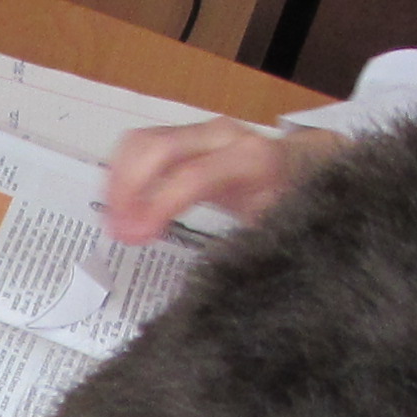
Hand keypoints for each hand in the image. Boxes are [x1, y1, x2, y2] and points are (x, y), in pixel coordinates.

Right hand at [103, 118, 339, 242]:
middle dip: (127, 189)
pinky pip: (141, 146)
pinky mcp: (183, 136)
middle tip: (115, 233)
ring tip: (113, 224)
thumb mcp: (275, 230)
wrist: (303, 169)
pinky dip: (122, 174)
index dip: (158, 205)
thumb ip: (245, 247)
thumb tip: (207, 285)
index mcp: (252, 160)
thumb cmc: (292, 207)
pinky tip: (120, 207)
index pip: (194, 175)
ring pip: (142, 141)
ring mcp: (200, 132)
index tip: (131, 237)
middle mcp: (222, 136)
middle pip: (158, 147)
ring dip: (118, 182)